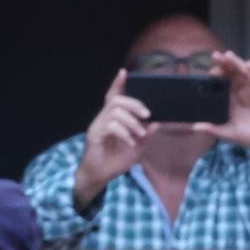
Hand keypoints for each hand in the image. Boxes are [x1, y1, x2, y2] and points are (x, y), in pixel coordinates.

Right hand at [73, 70, 152, 204]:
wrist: (100, 176)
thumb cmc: (116, 160)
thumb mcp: (137, 146)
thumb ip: (145, 134)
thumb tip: (155, 123)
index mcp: (113, 118)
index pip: (114, 96)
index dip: (118, 84)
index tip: (124, 72)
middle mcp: (104, 118)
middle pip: (116, 100)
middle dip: (133, 104)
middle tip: (147, 114)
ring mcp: (98, 125)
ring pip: (114, 111)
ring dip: (131, 121)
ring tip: (140, 133)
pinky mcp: (94, 135)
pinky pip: (110, 126)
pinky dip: (123, 132)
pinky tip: (130, 142)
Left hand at [209, 49, 249, 153]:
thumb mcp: (231, 133)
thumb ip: (214, 129)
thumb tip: (195, 127)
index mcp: (235, 98)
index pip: (224, 81)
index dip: (217, 75)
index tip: (209, 72)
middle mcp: (245, 91)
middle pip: (234, 73)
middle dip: (225, 64)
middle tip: (215, 56)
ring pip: (247, 73)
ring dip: (238, 63)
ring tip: (229, 55)